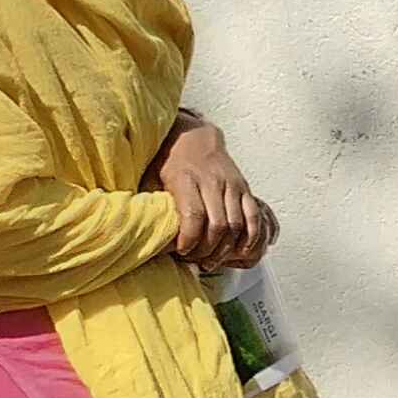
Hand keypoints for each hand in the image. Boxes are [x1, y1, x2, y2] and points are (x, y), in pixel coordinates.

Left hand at [155, 116, 276, 272]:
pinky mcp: (244, 188)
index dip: (190, 240)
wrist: (194, 136)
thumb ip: (153, 204)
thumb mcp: (152, 178)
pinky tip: (241, 251)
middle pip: (218, 224)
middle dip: (209, 249)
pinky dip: (250, 236)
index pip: (194, 216)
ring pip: (237, 224)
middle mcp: (212, 181)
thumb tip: (143, 233)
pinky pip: (253, 216)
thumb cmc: (167, 161)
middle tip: (197, 260)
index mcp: (186, 179)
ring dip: (227, 248)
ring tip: (214, 260)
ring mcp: (231, 184)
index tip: (183, 252)